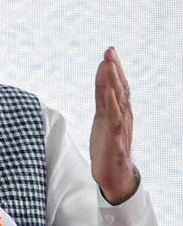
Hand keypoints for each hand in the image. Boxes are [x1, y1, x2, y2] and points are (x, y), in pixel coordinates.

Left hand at [90, 47, 138, 204]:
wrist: (114, 175)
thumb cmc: (108, 146)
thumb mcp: (103, 120)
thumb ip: (103, 101)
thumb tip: (103, 83)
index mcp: (119, 111)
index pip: (117, 86)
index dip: (114, 68)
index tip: (109, 51)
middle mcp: (122, 116)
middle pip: (119, 89)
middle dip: (114, 69)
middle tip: (110, 51)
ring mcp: (119, 127)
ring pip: (117, 101)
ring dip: (113, 82)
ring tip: (109, 65)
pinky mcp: (114, 139)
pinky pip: (114, 120)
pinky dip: (111, 105)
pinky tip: (108, 93)